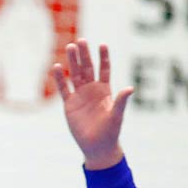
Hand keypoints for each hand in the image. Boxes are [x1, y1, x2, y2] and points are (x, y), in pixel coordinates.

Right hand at [53, 40, 133, 169]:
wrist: (97, 146)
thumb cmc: (110, 132)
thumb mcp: (116, 115)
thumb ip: (120, 101)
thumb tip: (130, 88)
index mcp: (105, 91)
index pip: (104, 70)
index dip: (103, 58)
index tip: (102, 45)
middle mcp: (91, 90)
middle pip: (87, 68)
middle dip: (84, 55)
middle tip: (80, 41)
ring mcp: (80, 96)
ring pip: (75, 75)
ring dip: (72, 62)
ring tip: (68, 47)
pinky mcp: (69, 105)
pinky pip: (64, 89)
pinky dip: (60, 79)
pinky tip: (57, 67)